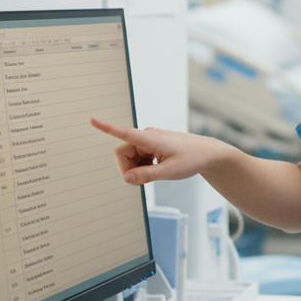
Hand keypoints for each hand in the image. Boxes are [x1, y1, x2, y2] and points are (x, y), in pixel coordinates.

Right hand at [91, 117, 230, 184]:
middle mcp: (147, 136)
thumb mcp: (169, 171)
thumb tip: (126, 178)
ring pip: (130, 158)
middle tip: (144, 180)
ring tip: (157, 172)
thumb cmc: (192, 159)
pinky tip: (157, 169)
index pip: (123, 132)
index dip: (106, 127)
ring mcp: (149, 141)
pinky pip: (138, 158)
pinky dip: (143, 167)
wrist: (208, 154)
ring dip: (137, 169)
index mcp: (150, 138)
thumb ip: (146, 176)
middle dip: (128, 169)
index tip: (92, 119)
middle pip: (122, 154)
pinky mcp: (152, 146)